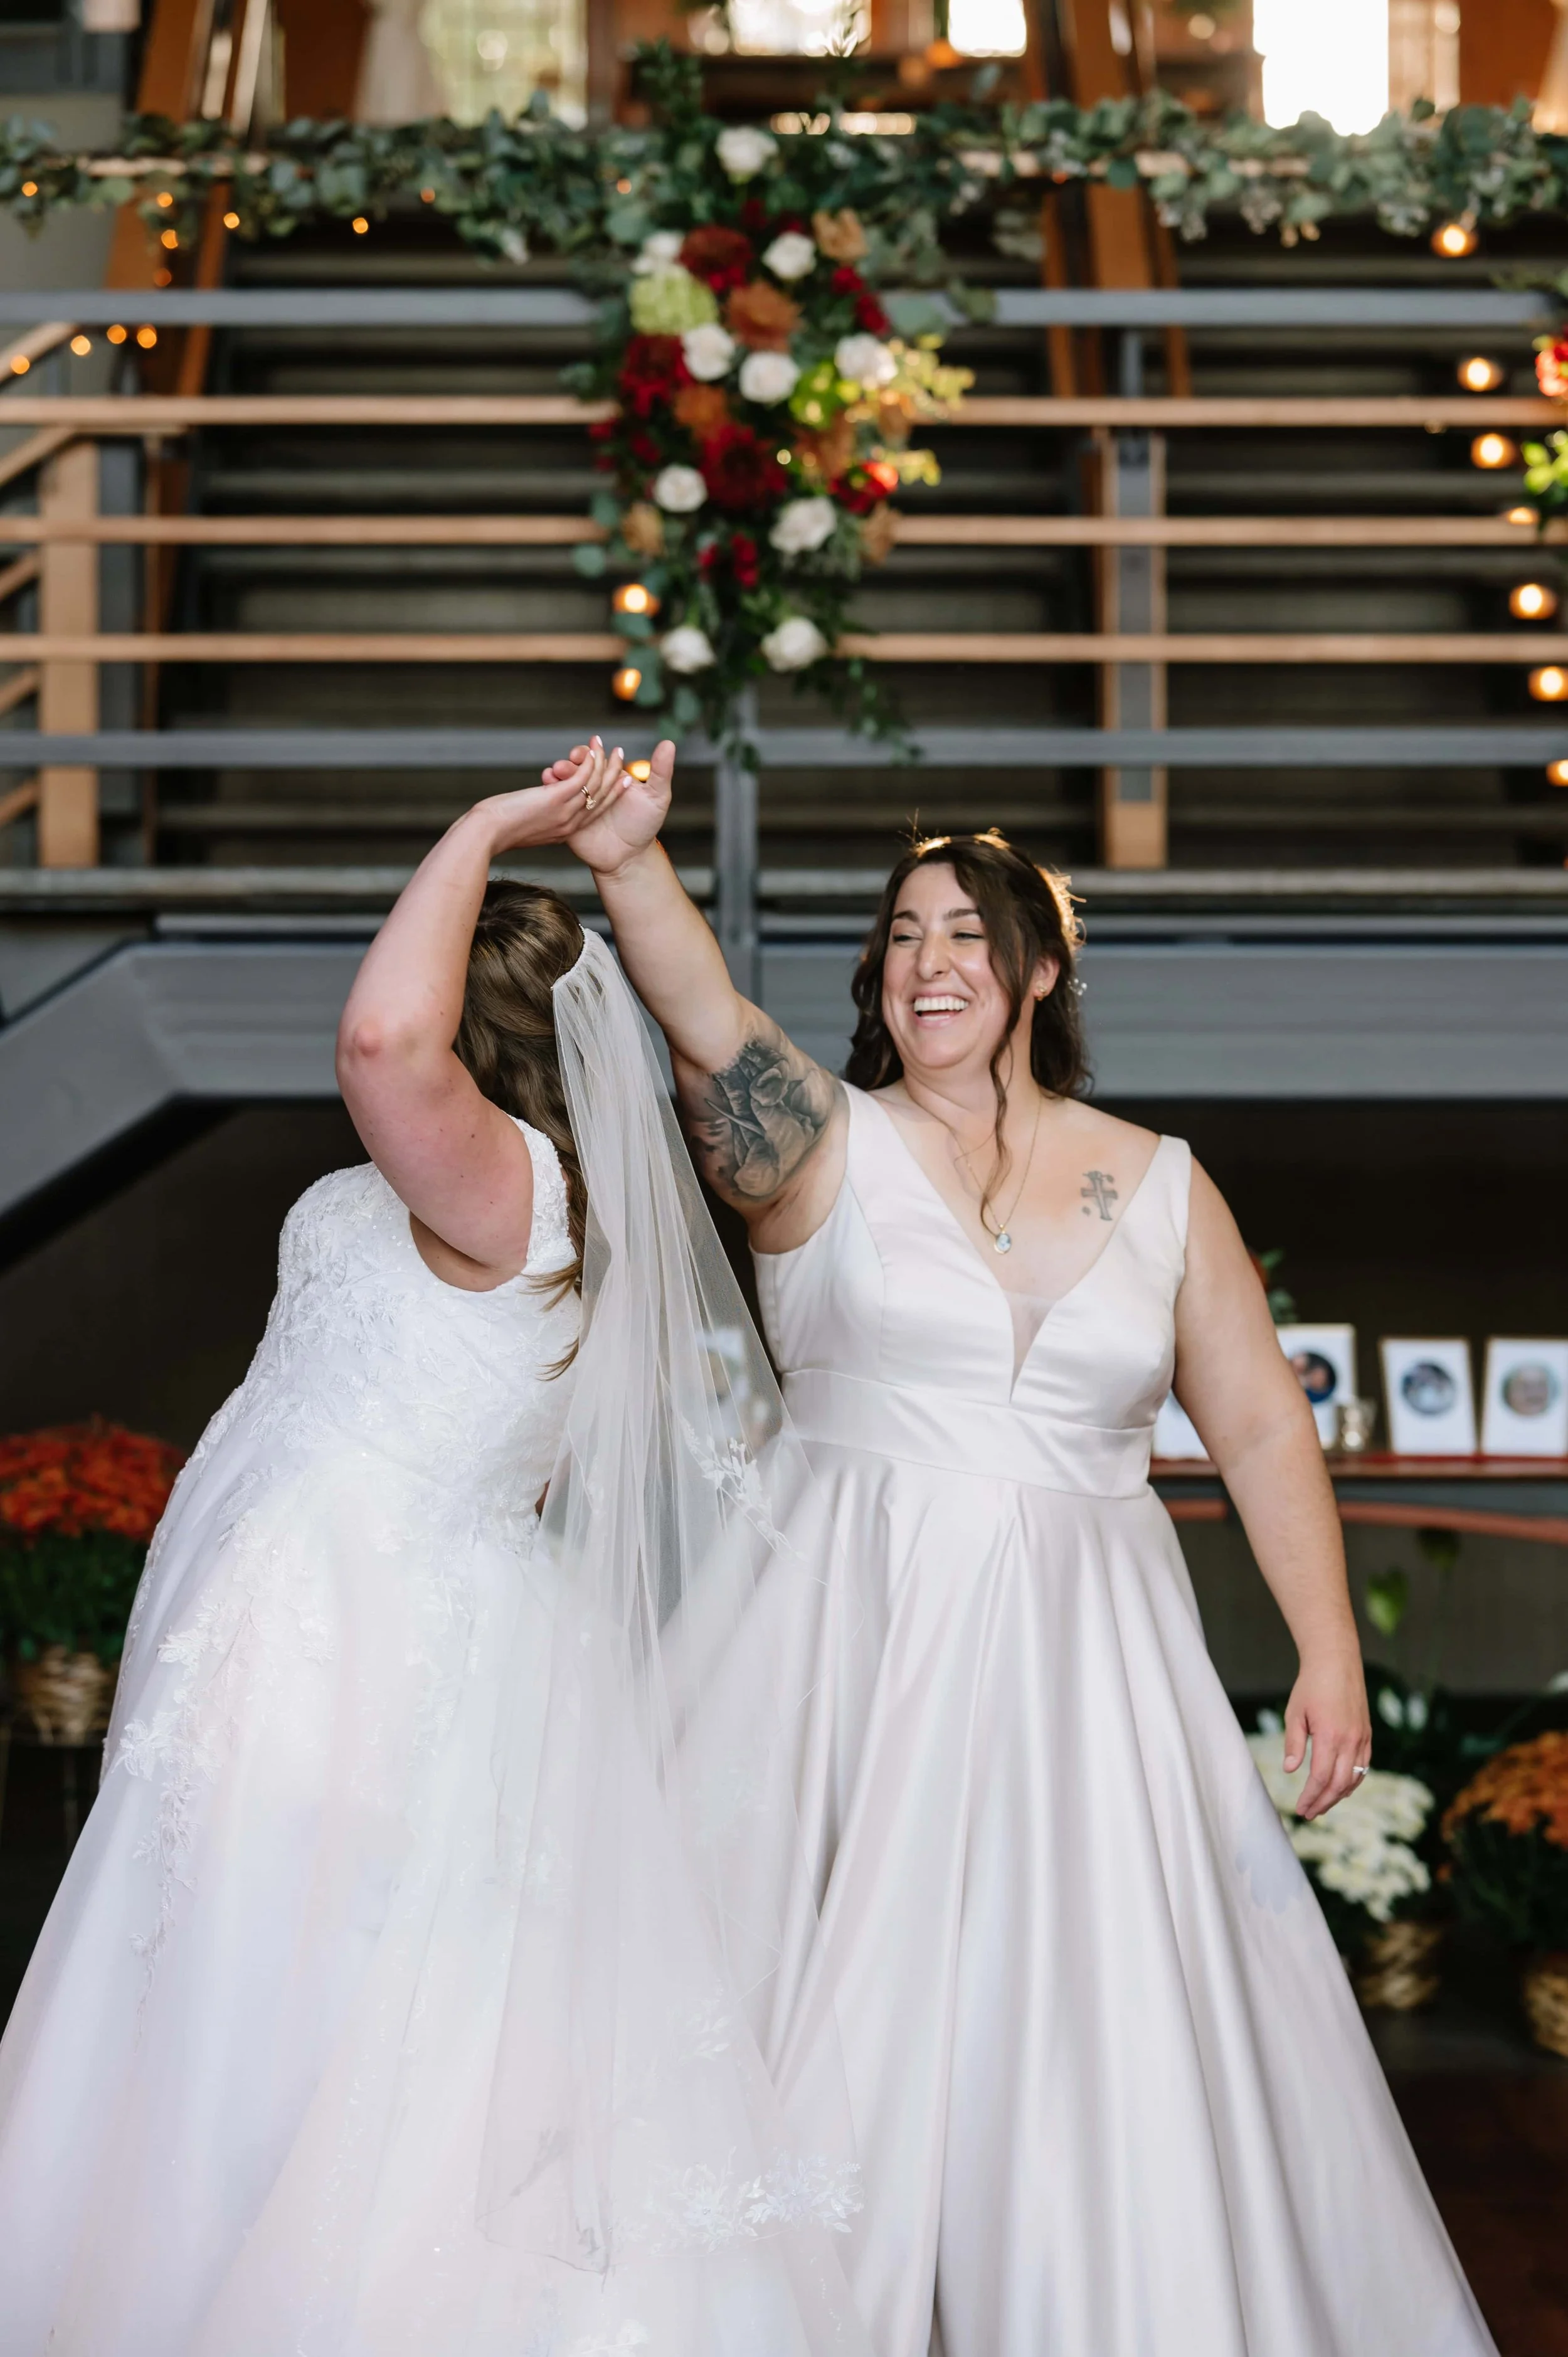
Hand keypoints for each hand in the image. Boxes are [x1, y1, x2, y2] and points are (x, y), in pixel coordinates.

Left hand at [464, 763, 628, 856]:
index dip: (611, 796)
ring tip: (611, 748)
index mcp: (564, 833)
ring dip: (606, 765)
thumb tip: (531, 809)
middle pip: (602, 799)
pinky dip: (590, 763)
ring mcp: (564, 812)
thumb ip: (537, 819)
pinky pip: (582, 779)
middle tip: (622, 759)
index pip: (594, 812)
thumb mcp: (525, 827)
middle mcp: (570, 824)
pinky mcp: (555, 799)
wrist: (486, 834)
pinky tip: (593, 751)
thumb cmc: (496, 830)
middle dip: (615, 777)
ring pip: (596, 787)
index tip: (622, 781)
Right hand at [542, 736, 674, 876]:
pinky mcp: (567, 819)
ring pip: (564, 784)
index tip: (591, 746)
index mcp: (609, 777)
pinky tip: (547, 786)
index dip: (591, 752)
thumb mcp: (657, 797)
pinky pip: (556, 805)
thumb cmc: (644, 825)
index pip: (596, 759)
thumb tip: (668, 743)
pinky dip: (550, 794)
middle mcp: (592, 787)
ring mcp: (578, 802)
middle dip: (569, 763)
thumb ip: (660, 771)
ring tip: (553, 773)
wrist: (630, 857)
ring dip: (557, 776)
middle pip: (576, 769)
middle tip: (565, 763)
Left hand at [1284, 1652, 1371, 1819]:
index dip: (1311, 1797)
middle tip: (1309, 1814)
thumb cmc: (1311, 1686)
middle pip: (1339, 1784)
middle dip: (1324, 1802)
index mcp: (1330, 1736)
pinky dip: (1353, 1782)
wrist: (1336, 1663)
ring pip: (1354, 1778)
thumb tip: (1290, 1771)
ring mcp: (1361, 1738)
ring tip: (1322, 1805)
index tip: (1300, 1808)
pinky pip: (1364, 1766)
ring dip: (1338, 1796)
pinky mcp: (1367, 1734)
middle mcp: (1350, 1740)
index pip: (1321, 1778)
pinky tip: (1341, 1789)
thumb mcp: (1295, 1713)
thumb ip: (1294, 1743)